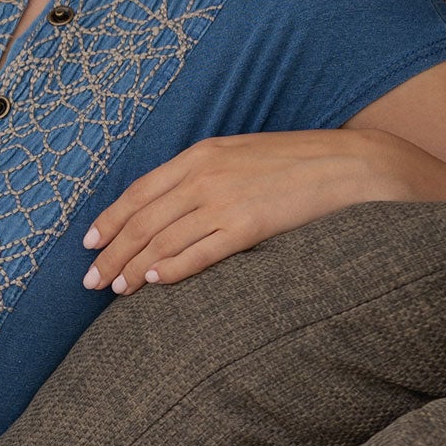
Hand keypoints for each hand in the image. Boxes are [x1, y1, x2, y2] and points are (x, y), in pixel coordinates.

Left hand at [80, 129, 438, 294]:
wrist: (357, 166)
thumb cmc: (300, 165)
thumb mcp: (244, 157)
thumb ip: (206, 175)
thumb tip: (174, 205)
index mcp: (201, 155)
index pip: (139, 192)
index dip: (109, 219)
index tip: (88, 243)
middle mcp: (205, 175)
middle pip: (142, 220)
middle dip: (111, 252)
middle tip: (90, 281)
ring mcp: (226, 200)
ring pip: (163, 240)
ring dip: (134, 267)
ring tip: (117, 290)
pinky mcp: (249, 226)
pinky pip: (200, 252)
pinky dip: (172, 268)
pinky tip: (154, 283)